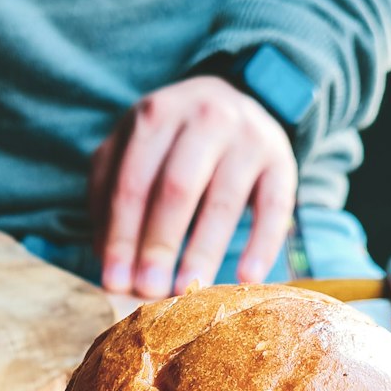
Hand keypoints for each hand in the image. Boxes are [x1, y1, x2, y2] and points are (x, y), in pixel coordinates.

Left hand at [91, 75, 297, 297]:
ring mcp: (248, 136)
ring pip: (223, 201)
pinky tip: (246, 278)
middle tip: (149, 291)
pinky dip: (262, 244)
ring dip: (203, 252)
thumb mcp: (134, 148)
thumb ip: (110, 192)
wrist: (232, 99)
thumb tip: (108, 258)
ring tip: (189, 291)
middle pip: (176, 190)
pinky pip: (275, 206)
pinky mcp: (282, 159)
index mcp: (157, 113)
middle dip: (159, 245)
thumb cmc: (171, 139)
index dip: (121, 236)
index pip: (132, 183)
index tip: (114, 281)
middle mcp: (204, 117)